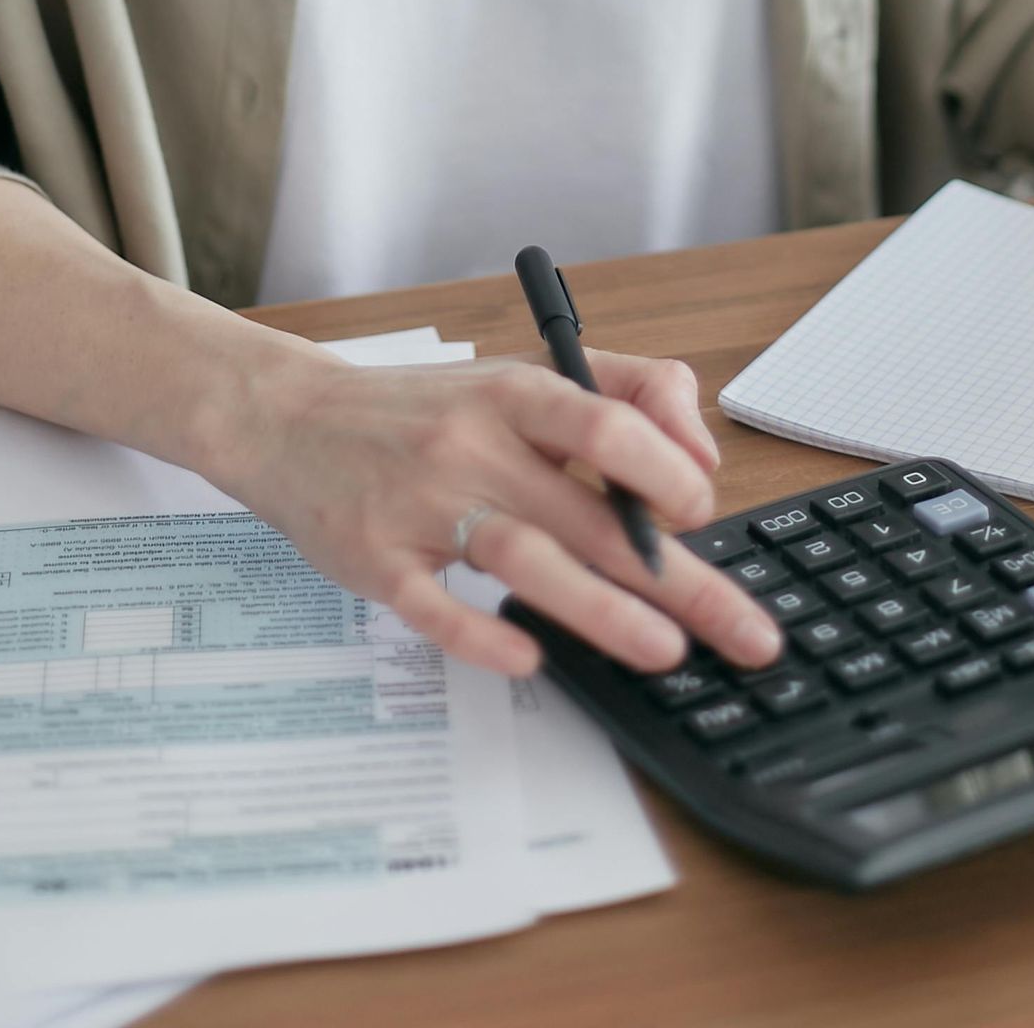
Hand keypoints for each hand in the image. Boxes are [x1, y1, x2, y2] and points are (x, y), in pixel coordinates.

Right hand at [207, 333, 786, 681]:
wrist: (291, 418)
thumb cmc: (426, 408)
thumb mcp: (522, 374)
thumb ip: (625, 392)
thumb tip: (700, 459)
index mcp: (515, 392)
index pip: (607, 423)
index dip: (667, 470)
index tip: (704, 514)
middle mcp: (472, 443)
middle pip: (588, 513)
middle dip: (679, 578)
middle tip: (743, 631)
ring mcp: (421, 504)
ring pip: (523, 559)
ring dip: (601, 611)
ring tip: (665, 652)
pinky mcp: (376, 560)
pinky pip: (432, 606)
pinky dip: (481, 635)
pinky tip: (529, 659)